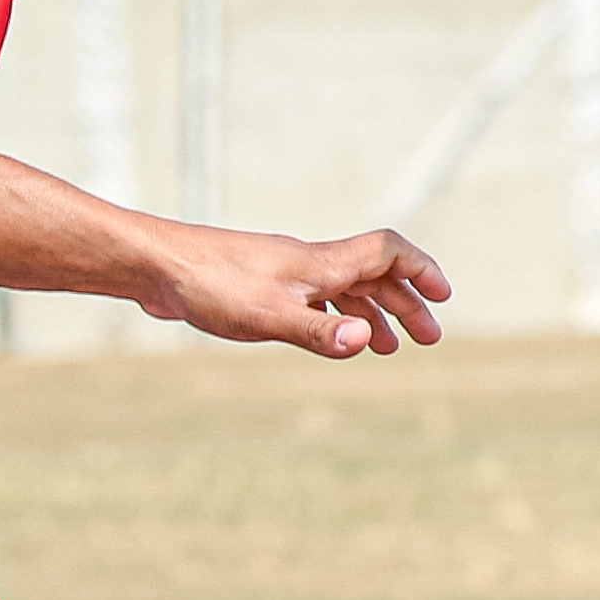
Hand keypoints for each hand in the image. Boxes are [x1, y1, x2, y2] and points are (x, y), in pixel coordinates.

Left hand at [143, 222, 451, 359]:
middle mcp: (309, 262)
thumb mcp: (267, 317)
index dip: (421, 270)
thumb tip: (367, 343)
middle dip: (405, 303)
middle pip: (374, 274)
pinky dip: (335, 317)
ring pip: (344, 288)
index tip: (443, 298)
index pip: (389, 252)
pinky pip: (315, 298)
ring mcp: (285, 273)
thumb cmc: (210, 285)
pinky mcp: (261, 286)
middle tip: (426, 338)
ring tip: (387, 348)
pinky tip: (331, 338)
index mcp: (321, 263)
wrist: (156, 268)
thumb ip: (318, 333)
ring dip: (372, 314)